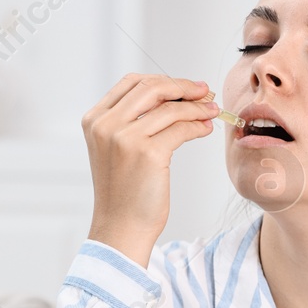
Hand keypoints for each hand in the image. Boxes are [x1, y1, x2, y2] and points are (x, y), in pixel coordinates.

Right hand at [81, 74, 218, 266]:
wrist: (121, 228)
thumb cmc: (124, 191)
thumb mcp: (117, 148)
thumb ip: (133, 120)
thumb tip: (174, 95)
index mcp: (95, 119)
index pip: (132, 82)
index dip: (163, 80)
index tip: (185, 86)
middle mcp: (106, 125)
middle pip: (152, 87)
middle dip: (184, 87)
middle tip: (205, 92)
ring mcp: (125, 138)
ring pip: (170, 108)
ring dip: (197, 107)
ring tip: (212, 111)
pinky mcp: (148, 153)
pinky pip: (181, 128)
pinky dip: (198, 126)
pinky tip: (205, 129)